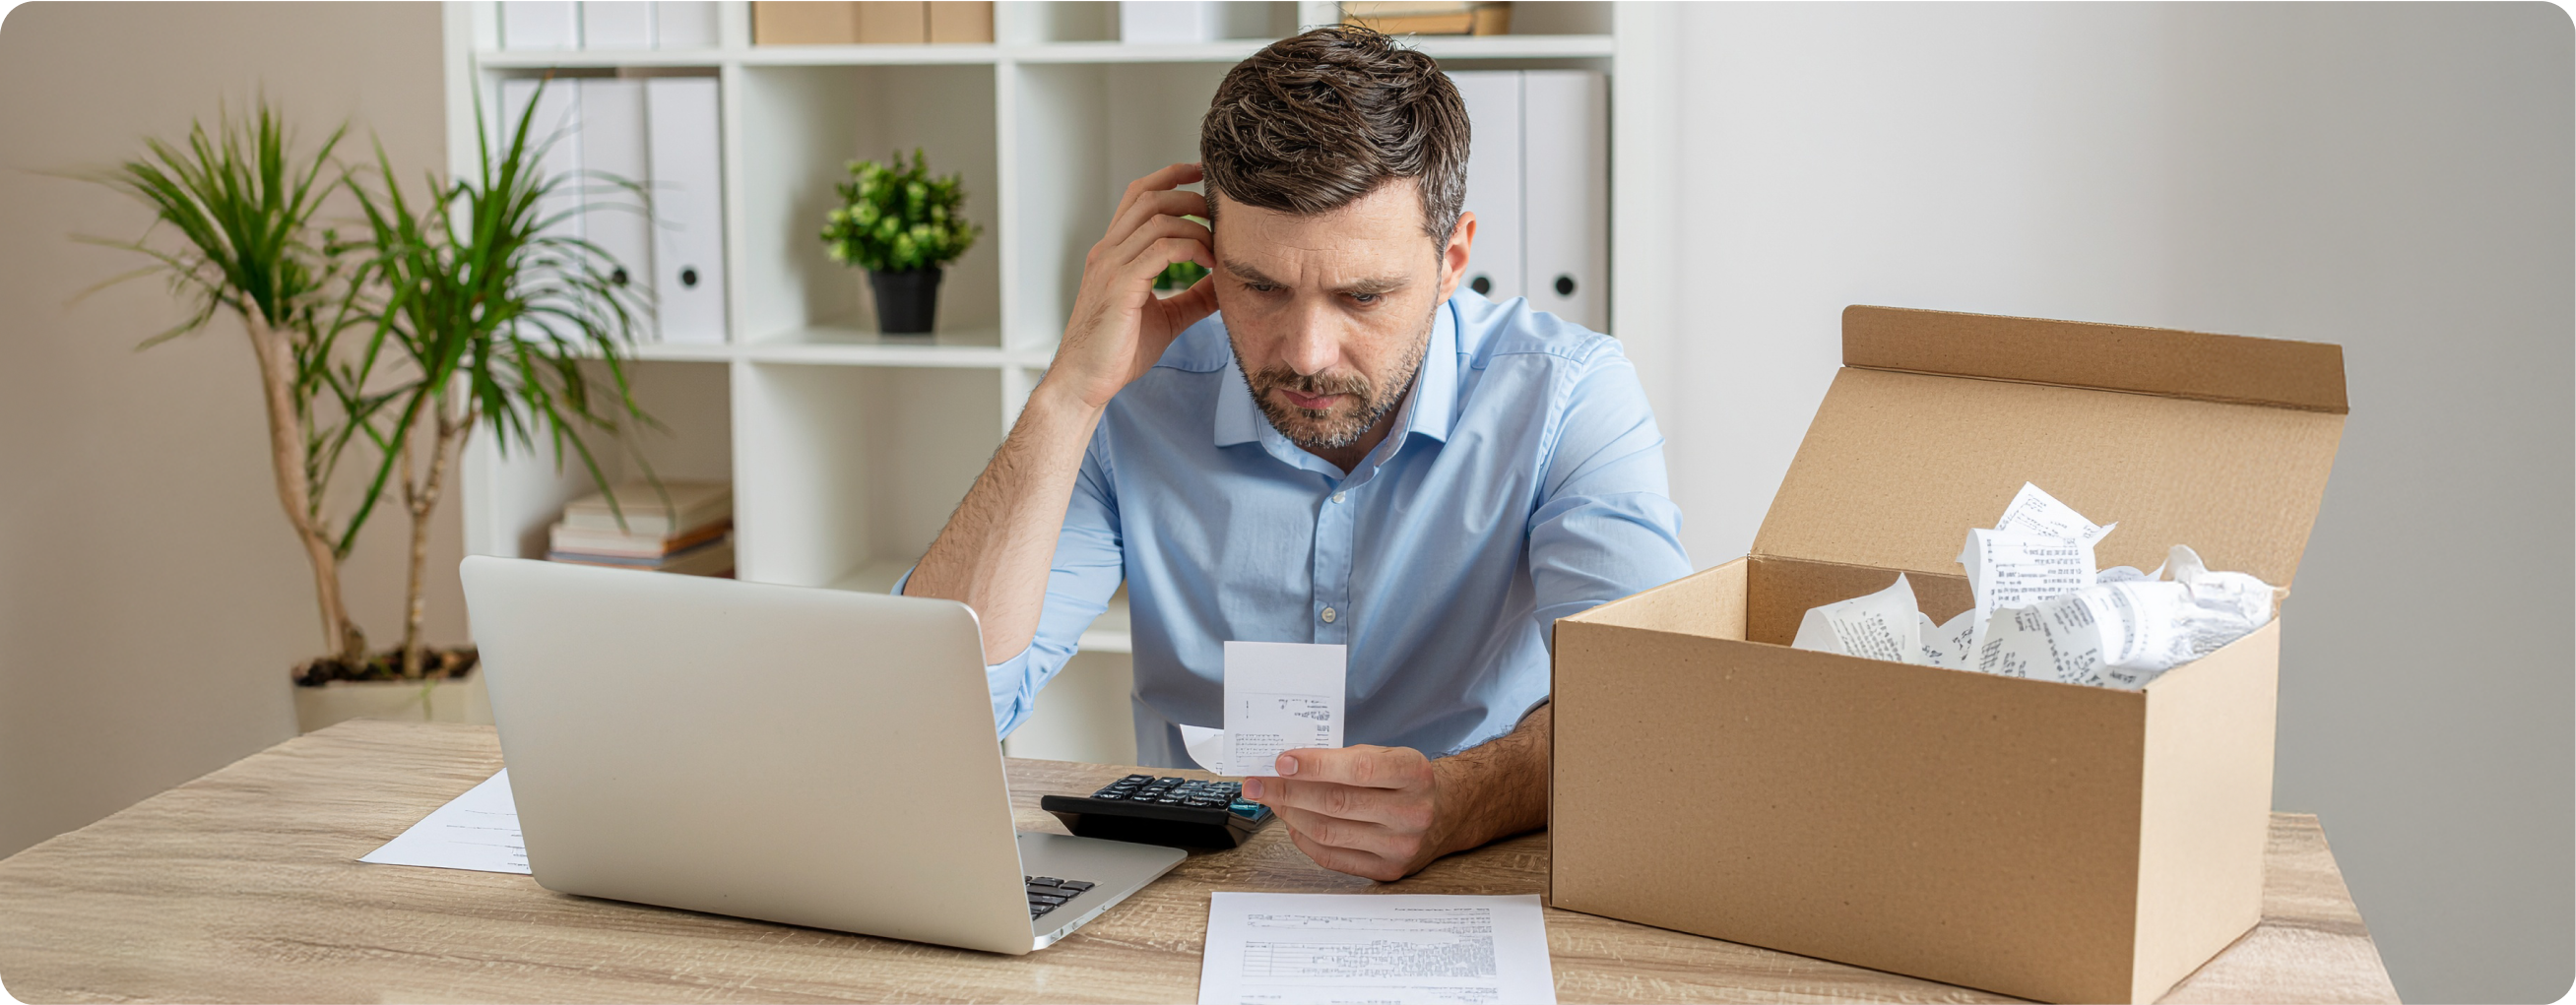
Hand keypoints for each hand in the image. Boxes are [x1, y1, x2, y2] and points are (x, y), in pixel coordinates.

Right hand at [1043, 163, 1219, 411]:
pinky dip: (1190, 248)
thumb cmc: (1118, 352)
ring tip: (1217, 245)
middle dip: (1190, 196)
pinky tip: (1208, 263)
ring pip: (1157, 219)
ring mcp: (1110, 266)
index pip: (1138, 196)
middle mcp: (1108, 252)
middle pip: (1149, 197)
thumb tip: (1226, 283)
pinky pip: (1161, 249)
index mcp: (1113, 253)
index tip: (1201, 175)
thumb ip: (1194, 296)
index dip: (1170, 177)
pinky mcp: (1120, 285)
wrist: (1085, 382)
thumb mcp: (1167, 317)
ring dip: (1195, 225)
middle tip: (1220, 214)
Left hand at [1242, 745, 1454, 881]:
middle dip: (1288, 791)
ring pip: (1329, 832)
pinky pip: (1332, 857)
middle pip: (1337, 803)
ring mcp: (1400, 846)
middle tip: (1258, 783)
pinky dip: (1304, 838)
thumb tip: (1288, 766)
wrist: (1444, 814)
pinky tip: (1292, 822)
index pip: (1359, 769)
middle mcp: (1412, 812)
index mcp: (1414, 773)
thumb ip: (1345, 758)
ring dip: (1290, 814)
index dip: (1316, 766)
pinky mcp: (1387, 870)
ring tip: (1271, 800)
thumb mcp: (1388, 755)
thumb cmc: (1405, 781)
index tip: (1282, 762)